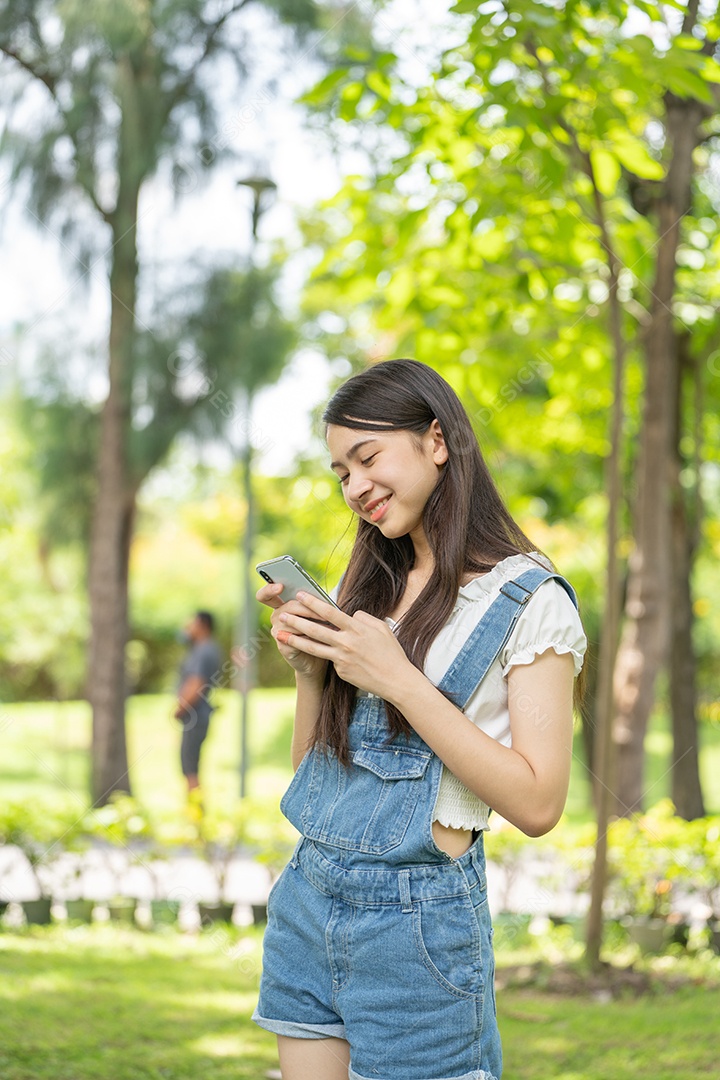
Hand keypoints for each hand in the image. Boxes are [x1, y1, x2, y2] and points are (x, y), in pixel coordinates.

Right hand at [256, 582, 328, 681]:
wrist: (319, 656)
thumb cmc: (320, 631)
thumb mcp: (317, 614)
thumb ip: (314, 604)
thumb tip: (321, 598)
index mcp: (282, 605)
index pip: (267, 594)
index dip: (270, 589)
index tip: (280, 586)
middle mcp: (276, 616)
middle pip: (288, 606)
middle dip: (307, 608)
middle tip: (325, 612)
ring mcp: (277, 631)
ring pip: (292, 621)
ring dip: (312, 622)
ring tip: (329, 624)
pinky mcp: (283, 645)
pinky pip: (294, 638)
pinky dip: (309, 637)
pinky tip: (321, 638)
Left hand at [275, 590, 414, 698]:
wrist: (396, 680)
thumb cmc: (391, 652)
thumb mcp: (382, 628)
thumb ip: (363, 619)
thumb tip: (350, 615)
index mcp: (356, 629)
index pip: (329, 612)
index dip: (313, 602)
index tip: (300, 595)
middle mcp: (346, 642)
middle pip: (315, 629)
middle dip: (296, 620)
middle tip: (282, 614)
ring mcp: (342, 658)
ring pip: (313, 647)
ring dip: (295, 639)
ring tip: (280, 635)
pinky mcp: (341, 671)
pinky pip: (331, 660)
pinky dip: (327, 655)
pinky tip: (328, 655)